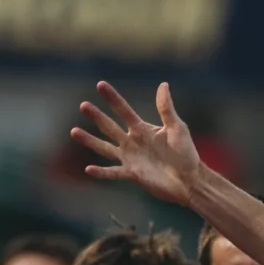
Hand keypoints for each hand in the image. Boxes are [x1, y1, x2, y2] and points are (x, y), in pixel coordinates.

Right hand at [74, 82, 206, 206]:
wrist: (189, 180)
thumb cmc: (186, 153)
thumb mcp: (177, 128)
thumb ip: (166, 109)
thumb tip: (163, 84)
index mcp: (142, 129)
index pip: (123, 110)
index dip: (112, 98)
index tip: (100, 85)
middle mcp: (132, 142)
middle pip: (110, 126)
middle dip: (96, 116)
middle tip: (83, 105)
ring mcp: (130, 158)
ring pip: (105, 148)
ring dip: (90, 141)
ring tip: (74, 131)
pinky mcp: (132, 174)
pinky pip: (113, 173)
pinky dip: (101, 172)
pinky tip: (88, 169)